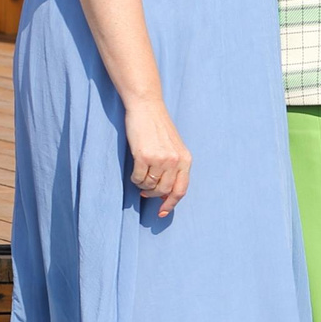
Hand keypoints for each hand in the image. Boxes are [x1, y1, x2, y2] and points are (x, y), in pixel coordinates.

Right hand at [122, 98, 191, 217]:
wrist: (146, 108)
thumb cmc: (158, 128)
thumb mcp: (173, 148)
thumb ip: (174, 169)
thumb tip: (165, 195)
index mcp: (185, 159)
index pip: (181, 190)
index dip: (171, 204)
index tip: (162, 213)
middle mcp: (175, 161)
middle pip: (164, 190)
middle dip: (153, 194)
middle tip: (145, 190)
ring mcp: (160, 159)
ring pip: (149, 186)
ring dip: (142, 185)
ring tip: (140, 175)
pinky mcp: (143, 156)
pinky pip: (138, 178)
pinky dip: (134, 178)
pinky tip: (135, 170)